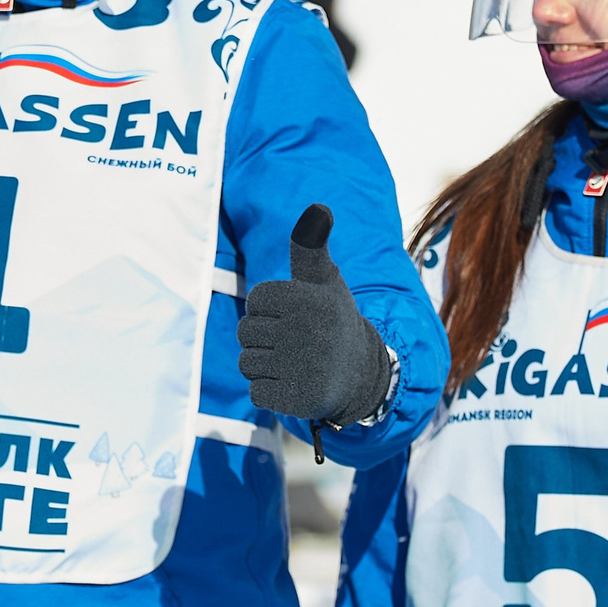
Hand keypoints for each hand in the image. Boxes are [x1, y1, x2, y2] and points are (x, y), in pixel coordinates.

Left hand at [239, 206, 393, 425]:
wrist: (361, 375)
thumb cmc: (332, 321)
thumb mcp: (325, 281)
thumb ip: (310, 247)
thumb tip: (318, 208)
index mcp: (307, 298)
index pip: (255, 301)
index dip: (269, 310)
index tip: (295, 316)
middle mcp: (305, 331)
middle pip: (245, 333)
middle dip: (263, 339)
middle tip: (295, 343)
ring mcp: (300, 368)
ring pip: (246, 363)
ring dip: (264, 367)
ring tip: (295, 363)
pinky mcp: (295, 399)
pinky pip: (256, 392)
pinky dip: (270, 392)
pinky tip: (295, 385)